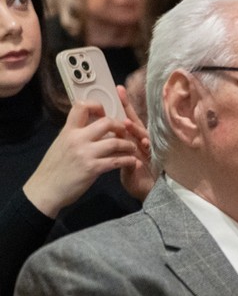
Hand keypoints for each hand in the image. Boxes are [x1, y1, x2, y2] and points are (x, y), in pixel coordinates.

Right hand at [23, 88, 148, 217]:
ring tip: (132, 148)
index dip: (97, 106)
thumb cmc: (53, 167)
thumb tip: (88, 126)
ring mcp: (85, 153)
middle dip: (120, 126)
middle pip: (106, 122)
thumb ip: (74, 134)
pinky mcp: (93, 168)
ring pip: (115, 142)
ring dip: (128, 145)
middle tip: (125, 132)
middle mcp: (77, 138)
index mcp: (68, 130)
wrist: (46, 189)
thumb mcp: (60, 144)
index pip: (82, 106)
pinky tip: (133, 162)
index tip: (104, 114)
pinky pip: (116, 161)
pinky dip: (128, 161)